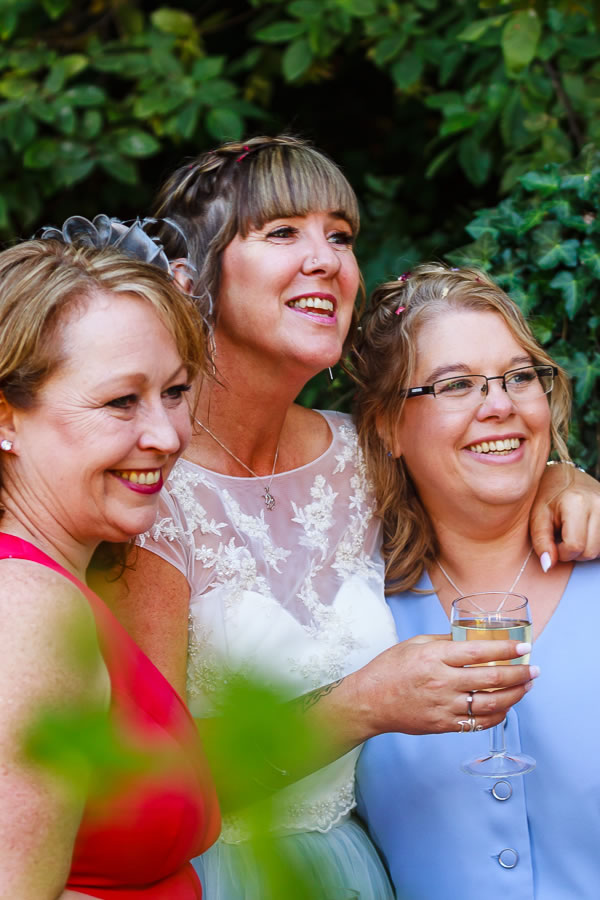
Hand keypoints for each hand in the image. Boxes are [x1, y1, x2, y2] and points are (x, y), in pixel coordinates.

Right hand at [357, 634, 535, 736]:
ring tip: (525, 688)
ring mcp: (443, 706)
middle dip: (518, 674)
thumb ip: (443, 642)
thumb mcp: (414, 644)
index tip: (523, 648)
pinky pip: (477, 722)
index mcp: (435, 657)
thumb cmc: (389, 669)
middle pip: (490, 678)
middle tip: (534, 670)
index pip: (479, 651)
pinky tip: (505, 708)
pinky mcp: (443, 724)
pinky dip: (496, 716)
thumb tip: (469, 639)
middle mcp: (442, 681)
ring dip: (514, 696)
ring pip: (489, 703)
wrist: (369, 701)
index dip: (505, 650)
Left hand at [530, 465, 599, 568]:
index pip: (575, 545)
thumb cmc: (546, 495)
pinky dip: (594, 543)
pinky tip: (583, 533)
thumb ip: (541, 541)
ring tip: (572, 534)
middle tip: (561, 539)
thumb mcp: (537, 516)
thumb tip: (548, 566)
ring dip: (585, 549)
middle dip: (573, 552)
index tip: (553, 543)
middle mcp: (598, 504)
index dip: (561, 552)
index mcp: (577, 502)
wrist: (564, 475)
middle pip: (591, 551)